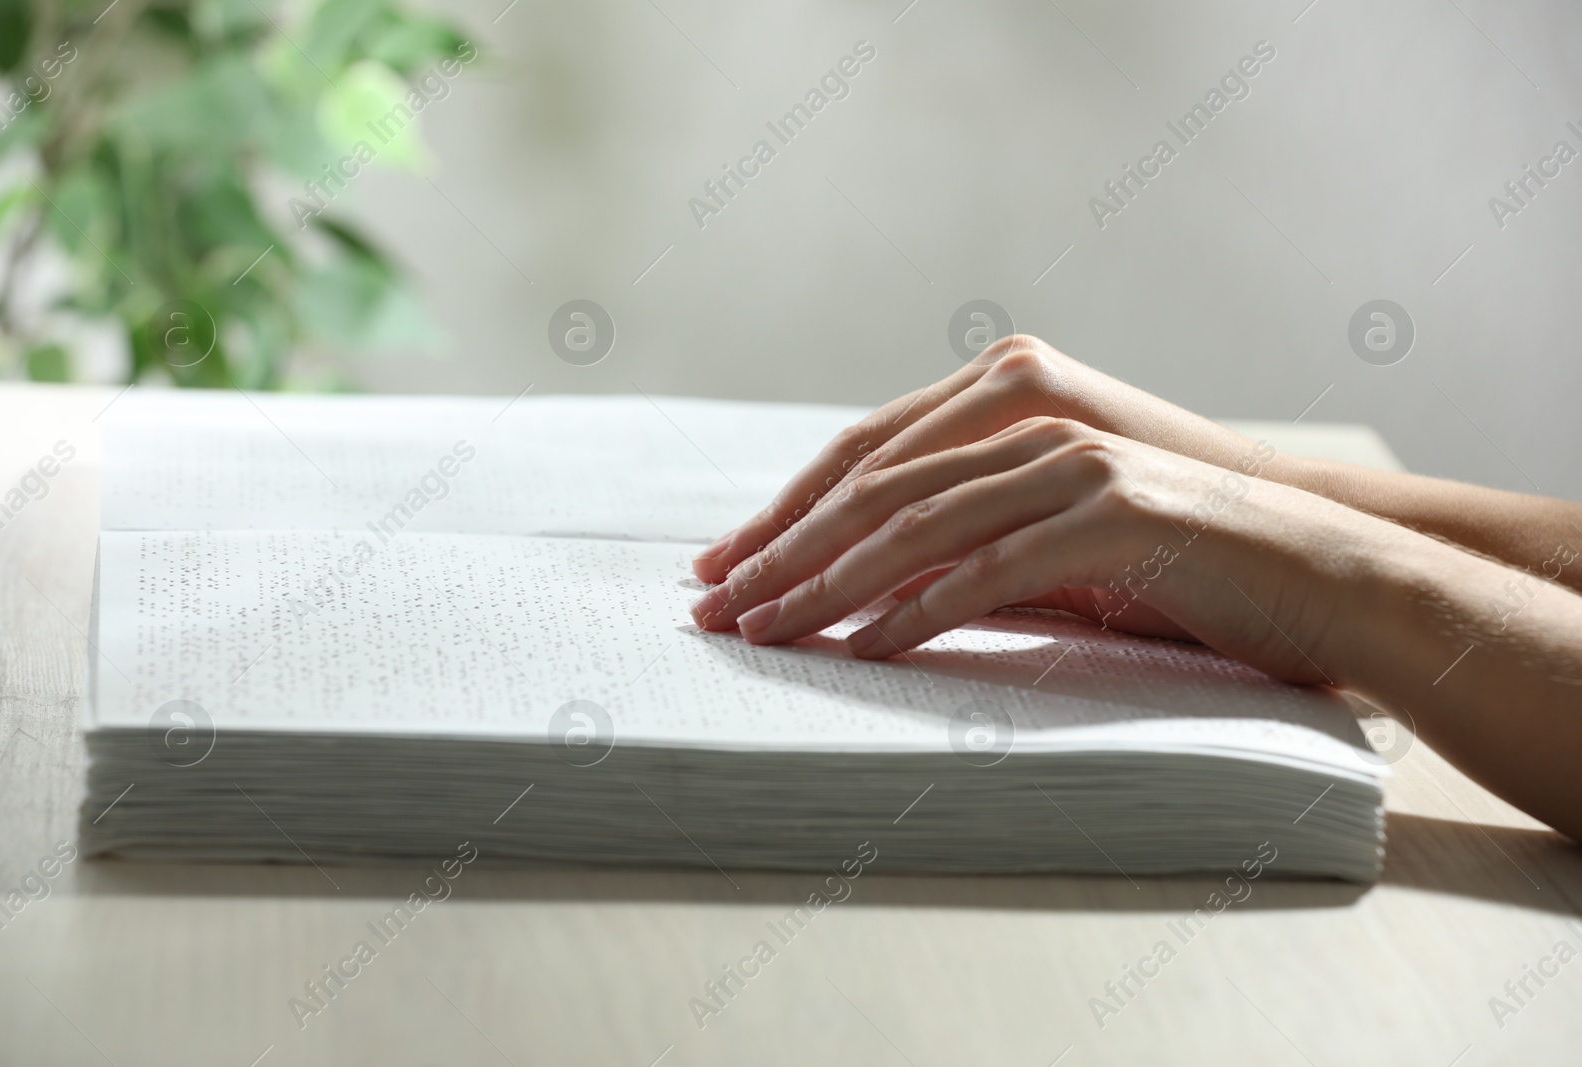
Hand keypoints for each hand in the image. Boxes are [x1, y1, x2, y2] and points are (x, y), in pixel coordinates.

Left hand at [690, 416, 1361, 685]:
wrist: (1319, 566)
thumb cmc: (1179, 558)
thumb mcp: (1054, 531)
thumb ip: (968, 527)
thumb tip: (860, 575)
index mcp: (1009, 392)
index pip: (864, 453)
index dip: (784, 510)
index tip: (722, 564)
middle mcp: (1029, 409)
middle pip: (869, 484)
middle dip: (779, 551)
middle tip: (711, 606)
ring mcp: (1070, 453)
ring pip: (912, 523)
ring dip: (823, 586)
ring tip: (761, 633)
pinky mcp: (1111, 511)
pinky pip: (984, 570)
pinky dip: (911, 614)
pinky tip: (858, 650)